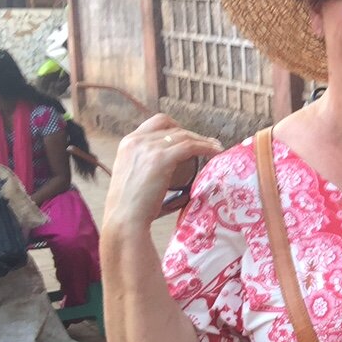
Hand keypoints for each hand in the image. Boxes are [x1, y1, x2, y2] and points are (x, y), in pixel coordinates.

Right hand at [103, 113, 221, 229]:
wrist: (125, 219)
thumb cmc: (134, 209)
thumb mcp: (139, 180)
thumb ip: (154, 174)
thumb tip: (184, 189)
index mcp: (128, 143)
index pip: (156, 123)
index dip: (176, 128)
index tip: (190, 138)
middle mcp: (136, 141)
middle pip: (172, 127)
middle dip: (192, 134)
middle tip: (208, 144)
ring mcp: (148, 148)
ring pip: (183, 136)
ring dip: (203, 140)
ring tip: (216, 148)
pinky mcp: (160, 158)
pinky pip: (189, 146)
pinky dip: (206, 147)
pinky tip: (216, 152)